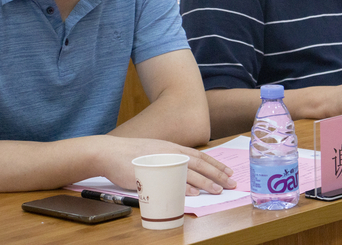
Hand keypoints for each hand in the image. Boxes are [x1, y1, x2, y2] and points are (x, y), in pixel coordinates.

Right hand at [97, 136, 236, 195]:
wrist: (109, 152)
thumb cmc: (130, 155)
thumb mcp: (154, 153)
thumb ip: (168, 160)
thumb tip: (180, 172)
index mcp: (173, 148)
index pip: (200, 155)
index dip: (216, 164)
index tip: (228, 171)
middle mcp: (171, 152)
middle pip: (200, 163)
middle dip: (218, 174)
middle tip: (232, 183)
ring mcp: (163, 162)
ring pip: (190, 172)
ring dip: (206, 182)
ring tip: (218, 190)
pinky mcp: (153, 172)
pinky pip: (173, 180)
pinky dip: (185, 186)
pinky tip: (196, 192)